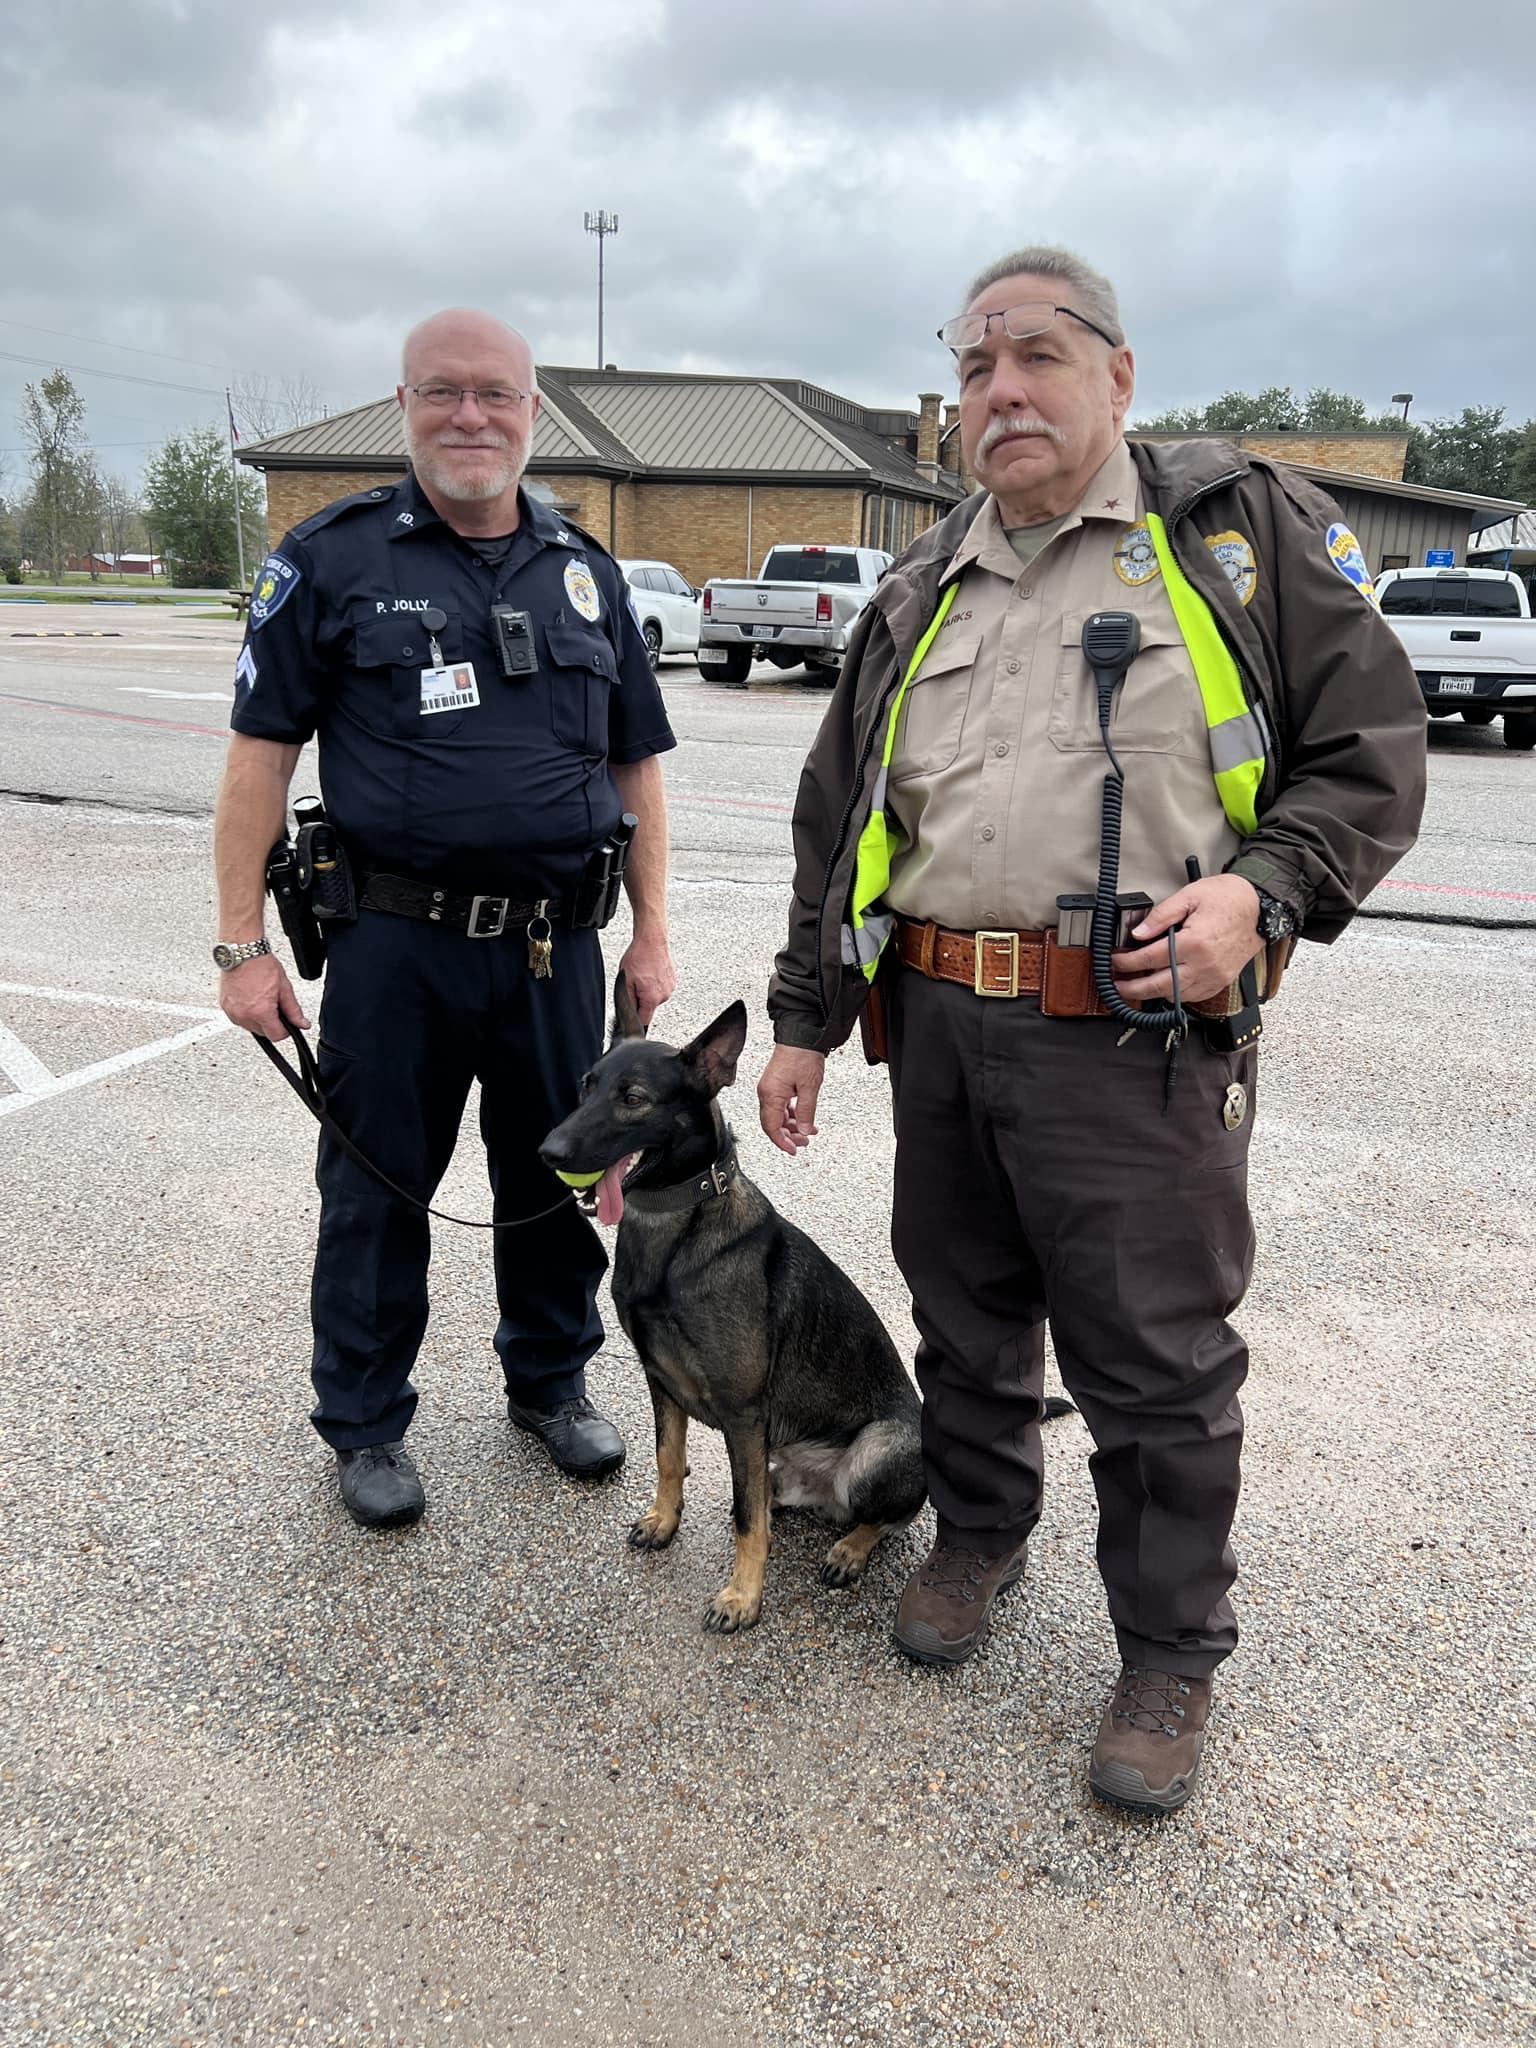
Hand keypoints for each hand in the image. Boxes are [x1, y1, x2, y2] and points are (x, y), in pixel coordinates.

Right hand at [218, 951, 308, 1041]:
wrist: (243, 953)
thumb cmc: (261, 965)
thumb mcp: (285, 988)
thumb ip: (294, 1010)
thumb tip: (302, 1024)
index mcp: (261, 1012)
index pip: (276, 1036)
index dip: (285, 1031)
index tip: (287, 1024)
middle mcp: (243, 1015)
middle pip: (263, 1033)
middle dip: (271, 1024)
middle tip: (274, 1005)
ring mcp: (232, 1012)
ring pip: (250, 1027)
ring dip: (258, 1019)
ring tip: (262, 1000)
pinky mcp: (224, 1007)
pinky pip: (238, 1019)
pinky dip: (246, 1013)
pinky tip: (251, 999)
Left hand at [616, 928, 675, 1028]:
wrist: (652, 941)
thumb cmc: (638, 957)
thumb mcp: (625, 981)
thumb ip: (628, 1001)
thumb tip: (629, 1013)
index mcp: (652, 998)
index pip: (644, 1020)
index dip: (635, 1017)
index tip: (632, 1010)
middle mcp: (664, 995)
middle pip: (649, 1008)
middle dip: (641, 1000)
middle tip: (635, 984)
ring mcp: (670, 988)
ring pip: (655, 998)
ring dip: (648, 991)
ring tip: (643, 976)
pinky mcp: (673, 981)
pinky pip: (661, 989)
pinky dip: (655, 984)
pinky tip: (650, 973)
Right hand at [757, 1046, 825, 1156]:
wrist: (801, 1034)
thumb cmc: (802, 1055)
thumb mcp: (809, 1087)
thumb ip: (806, 1112)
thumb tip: (804, 1130)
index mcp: (770, 1095)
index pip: (771, 1127)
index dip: (782, 1142)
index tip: (793, 1150)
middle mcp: (766, 1093)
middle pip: (772, 1124)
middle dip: (788, 1136)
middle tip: (804, 1142)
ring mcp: (770, 1088)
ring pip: (777, 1116)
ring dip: (792, 1126)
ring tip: (808, 1130)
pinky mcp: (776, 1084)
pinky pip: (780, 1106)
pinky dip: (792, 1114)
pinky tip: (803, 1117)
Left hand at [1110, 874, 1264, 1004]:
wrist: (1260, 907)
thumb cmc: (1229, 898)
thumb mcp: (1190, 896)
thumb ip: (1161, 916)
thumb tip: (1139, 933)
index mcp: (1195, 942)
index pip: (1151, 958)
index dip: (1128, 962)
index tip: (1116, 961)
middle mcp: (1205, 964)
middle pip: (1160, 985)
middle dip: (1134, 988)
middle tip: (1117, 986)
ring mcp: (1215, 976)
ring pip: (1176, 996)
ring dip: (1152, 993)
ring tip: (1134, 987)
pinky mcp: (1221, 981)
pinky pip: (1193, 997)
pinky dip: (1175, 995)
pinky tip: (1163, 987)